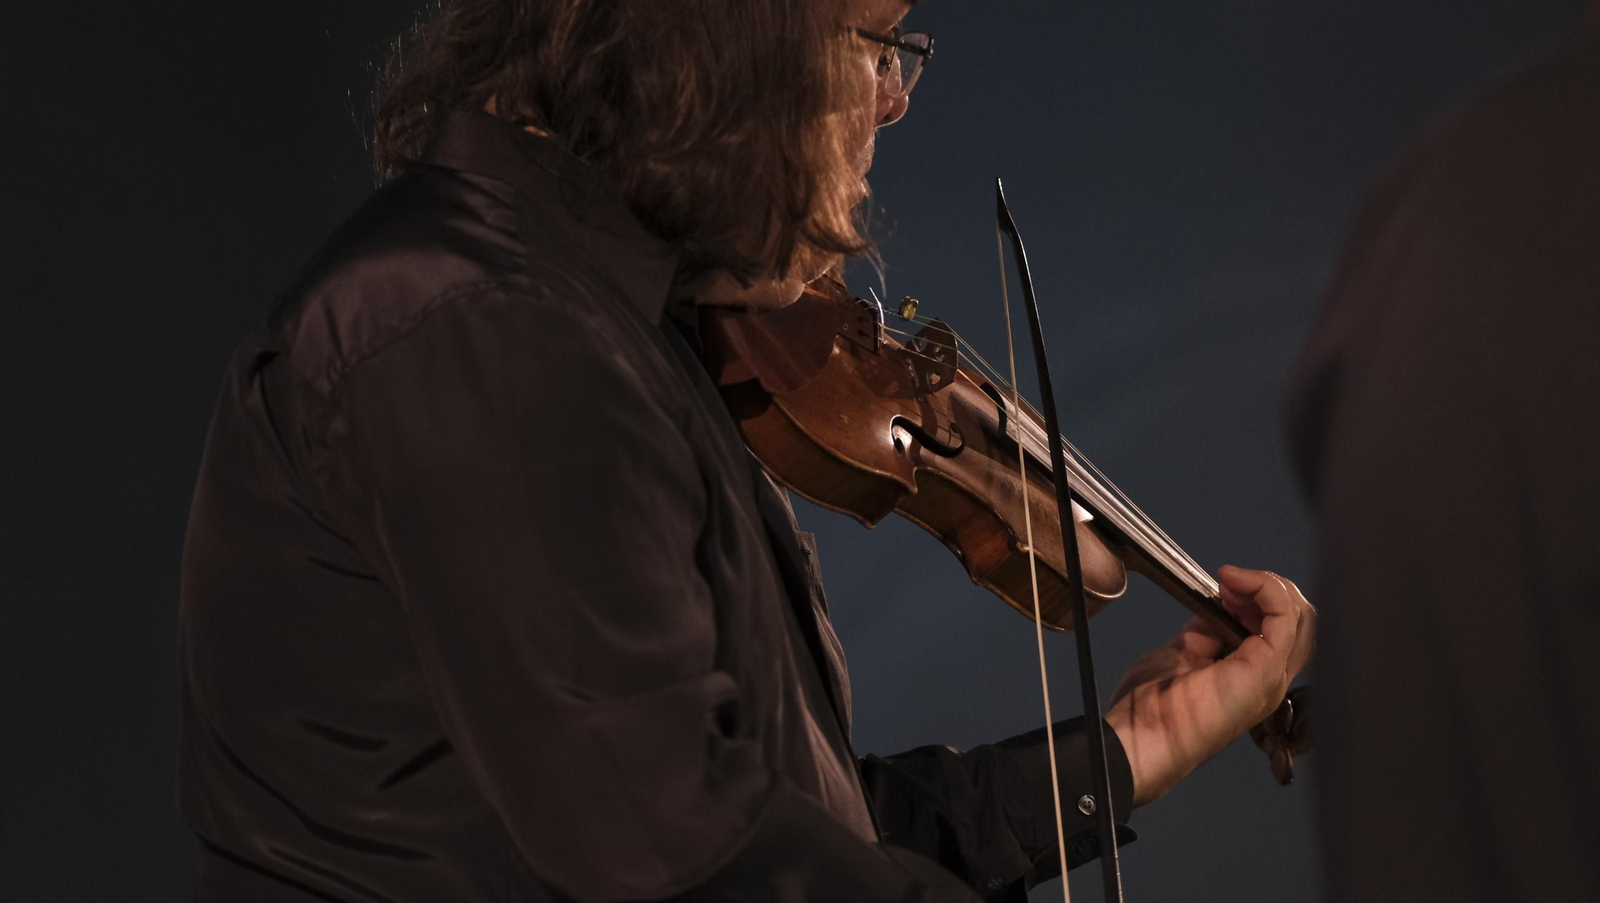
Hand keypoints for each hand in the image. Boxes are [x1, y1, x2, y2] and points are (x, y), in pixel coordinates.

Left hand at [1103, 565, 1314, 805]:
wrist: (1140, 736)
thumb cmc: (1153, 706)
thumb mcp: (1184, 654)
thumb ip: (1206, 633)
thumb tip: (1215, 608)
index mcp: (1253, 677)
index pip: (1282, 627)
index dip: (1256, 598)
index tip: (1221, 588)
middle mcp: (1272, 679)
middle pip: (1299, 620)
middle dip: (1266, 589)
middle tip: (1226, 583)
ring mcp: (1273, 677)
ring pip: (1301, 617)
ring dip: (1267, 587)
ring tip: (1230, 583)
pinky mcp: (1265, 671)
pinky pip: (1285, 617)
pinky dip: (1266, 589)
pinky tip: (1235, 583)